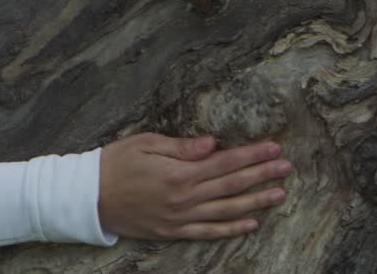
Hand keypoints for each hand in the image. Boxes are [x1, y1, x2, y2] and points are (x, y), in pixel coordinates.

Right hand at [97, 132, 291, 239]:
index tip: (274, 147)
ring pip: (227, 210)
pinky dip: (232, 229)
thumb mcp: (144, 144)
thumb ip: (181, 147)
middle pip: (232, 185)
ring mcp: (180, 218)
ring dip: (256, 201)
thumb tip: (213, 144)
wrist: (88, 197)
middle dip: (262, 175)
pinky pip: (209, 232)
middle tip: (287, 167)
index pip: (225, 161)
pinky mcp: (173, 231)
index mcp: (178, 172)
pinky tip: (252, 223)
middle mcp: (184, 197)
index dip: (252, 155)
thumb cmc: (114, 163)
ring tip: (280, 194)